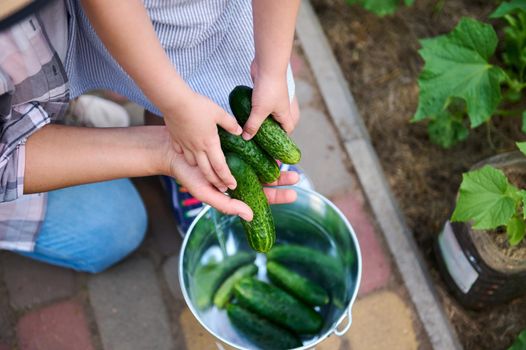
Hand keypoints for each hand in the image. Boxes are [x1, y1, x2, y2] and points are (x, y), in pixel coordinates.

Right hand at [162, 90, 241, 191]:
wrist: (174, 101)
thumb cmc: (198, 106)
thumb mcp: (219, 113)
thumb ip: (230, 123)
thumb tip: (239, 131)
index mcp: (210, 143)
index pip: (220, 166)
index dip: (227, 177)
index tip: (232, 185)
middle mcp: (197, 148)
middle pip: (207, 171)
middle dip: (216, 181)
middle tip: (222, 187)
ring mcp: (185, 145)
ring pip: (194, 163)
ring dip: (201, 169)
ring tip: (207, 170)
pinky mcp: (176, 140)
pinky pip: (182, 152)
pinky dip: (187, 156)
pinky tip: (189, 154)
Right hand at [164, 139, 298, 220]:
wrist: (172, 152)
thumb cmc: (187, 176)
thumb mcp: (206, 193)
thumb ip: (227, 206)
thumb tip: (251, 216)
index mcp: (235, 191)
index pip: (261, 197)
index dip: (277, 196)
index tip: (293, 193)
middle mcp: (238, 178)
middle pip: (264, 181)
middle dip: (281, 180)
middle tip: (296, 176)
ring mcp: (237, 162)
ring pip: (261, 165)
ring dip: (274, 164)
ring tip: (289, 162)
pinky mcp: (233, 147)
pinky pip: (251, 150)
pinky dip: (262, 150)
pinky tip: (272, 146)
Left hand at [241, 61, 298, 139]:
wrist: (267, 65)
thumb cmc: (268, 88)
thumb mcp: (259, 111)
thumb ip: (253, 125)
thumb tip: (247, 138)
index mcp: (285, 114)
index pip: (288, 130)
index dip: (282, 139)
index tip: (273, 146)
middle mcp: (281, 107)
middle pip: (279, 123)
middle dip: (271, 131)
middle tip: (260, 139)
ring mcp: (273, 99)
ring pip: (268, 114)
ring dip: (261, 120)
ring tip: (251, 128)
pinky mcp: (264, 92)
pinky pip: (261, 105)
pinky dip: (255, 110)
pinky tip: (246, 113)